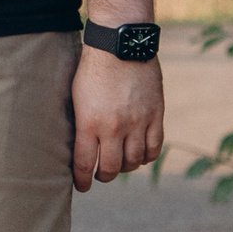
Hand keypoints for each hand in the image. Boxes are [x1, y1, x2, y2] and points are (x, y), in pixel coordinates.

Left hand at [71, 50, 165, 192]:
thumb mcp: (77, 98)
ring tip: (119, 163)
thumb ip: (82, 124)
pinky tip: (139, 154)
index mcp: (89, 123)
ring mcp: (137, 122)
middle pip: (110, 168)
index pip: (85, 164)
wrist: (120, 45)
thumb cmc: (92, 69)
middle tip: (101, 174)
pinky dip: (146, 156)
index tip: (82, 186)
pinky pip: (154, 147)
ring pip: (133, 161)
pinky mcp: (155, 115)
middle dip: (103, 176)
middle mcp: (114, 127)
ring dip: (125, 167)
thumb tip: (82, 148)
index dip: (82, 180)